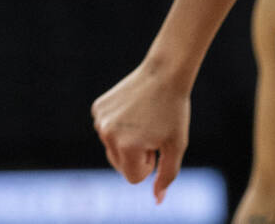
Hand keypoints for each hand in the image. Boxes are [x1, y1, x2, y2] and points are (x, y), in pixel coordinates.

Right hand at [91, 59, 190, 203]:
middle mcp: (108, 134)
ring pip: (113, 147)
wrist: (166, 73)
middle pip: (120, 164)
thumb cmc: (174, 111)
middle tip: (153, 129)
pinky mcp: (97, 108)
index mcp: (128, 146)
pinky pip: (107, 128)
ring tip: (145, 118)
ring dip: (129, 139)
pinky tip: (134, 108)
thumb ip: (167, 174)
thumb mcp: (177, 144)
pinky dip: (120, 122)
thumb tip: (157, 201)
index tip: (159, 144)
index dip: (151, 164)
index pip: (134, 178)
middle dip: (138, 153)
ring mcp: (100, 120)